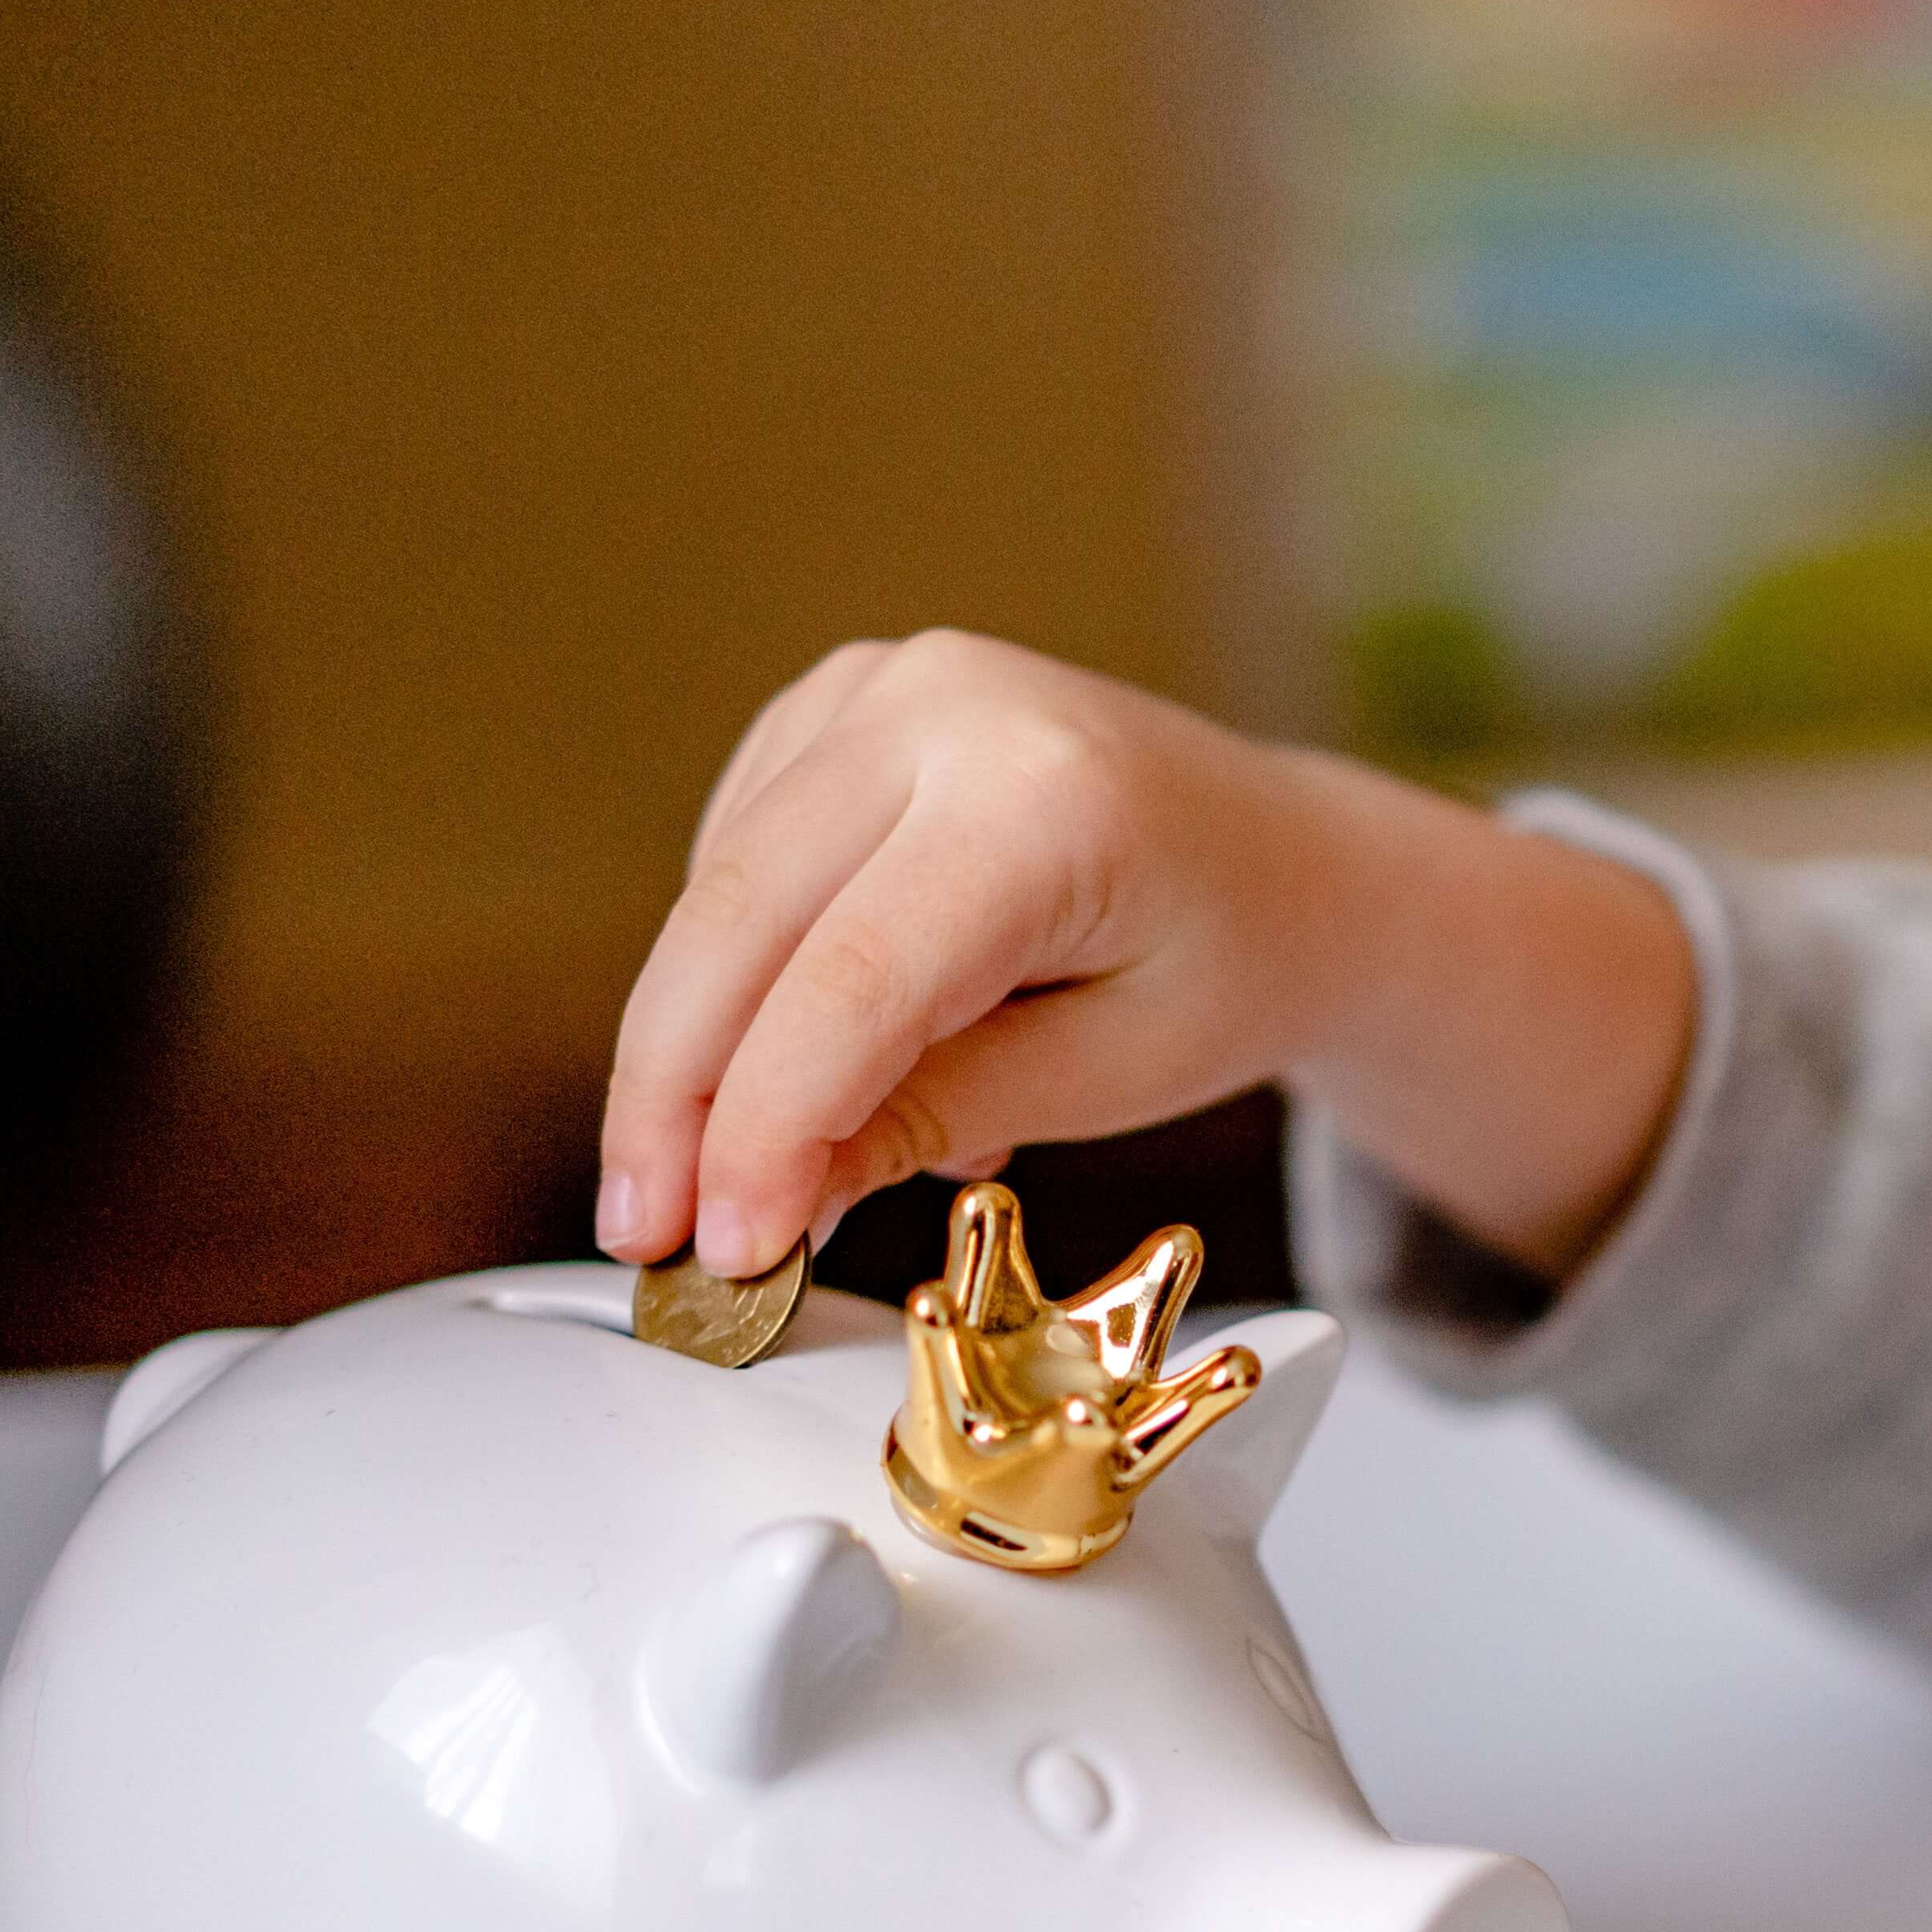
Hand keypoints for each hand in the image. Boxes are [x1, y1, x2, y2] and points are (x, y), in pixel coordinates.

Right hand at [595, 630, 1692, 1283]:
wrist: (1286, 864)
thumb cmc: (1225, 968)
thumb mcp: (1110, 1074)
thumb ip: (933, 1115)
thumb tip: (762, 1195)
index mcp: (1050, 797)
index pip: (853, 979)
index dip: (762, 1124)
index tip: (719, 1247)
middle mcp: (951, 706)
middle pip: (744, 916)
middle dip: (677, 1093)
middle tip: (646, 1234)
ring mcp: (886, 684)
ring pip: (718, 885)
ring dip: (692, 1045)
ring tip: (725, 1183)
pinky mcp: (841, 701)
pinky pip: (737, 850)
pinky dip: (740, 971)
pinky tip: (794, 1059)